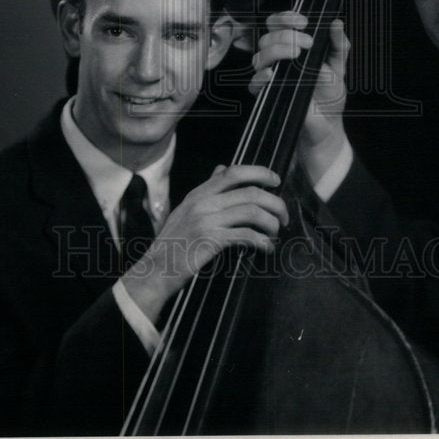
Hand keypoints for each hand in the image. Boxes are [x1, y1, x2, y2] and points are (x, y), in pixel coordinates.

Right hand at [121, 164, 287, 321]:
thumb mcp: (186, 209)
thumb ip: (206, 189)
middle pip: (250, 192)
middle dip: (275, 202)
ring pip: (252, 212)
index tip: (276, 180)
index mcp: (198, 193)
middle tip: (284, 217)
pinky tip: (266, 249)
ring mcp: (206, 221)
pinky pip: (246, 235)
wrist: (155, 270)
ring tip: (275, 234)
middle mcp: (203, 202)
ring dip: (271, 223)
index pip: (233, 171)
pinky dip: (263, 242)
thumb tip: (222, 168)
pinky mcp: (211, 241)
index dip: (259, 172)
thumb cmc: (174, 243)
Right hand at [250, 13, 349, 185]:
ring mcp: (271, 78)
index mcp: (292, 47)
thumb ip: (338, 44)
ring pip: (259, 57)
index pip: (278, 24)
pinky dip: (262, 77)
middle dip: (285, 35)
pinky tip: (274, 74)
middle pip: (266, 37)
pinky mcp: (267, 96)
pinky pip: (255, 83)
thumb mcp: (339, 66)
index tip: (304, 22)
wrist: (328, 124)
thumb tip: (336, 23)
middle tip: (306, 43)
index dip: (286, 18)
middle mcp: (278, 60)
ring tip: (297, 55)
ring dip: (276, 51)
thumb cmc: (330, 94)